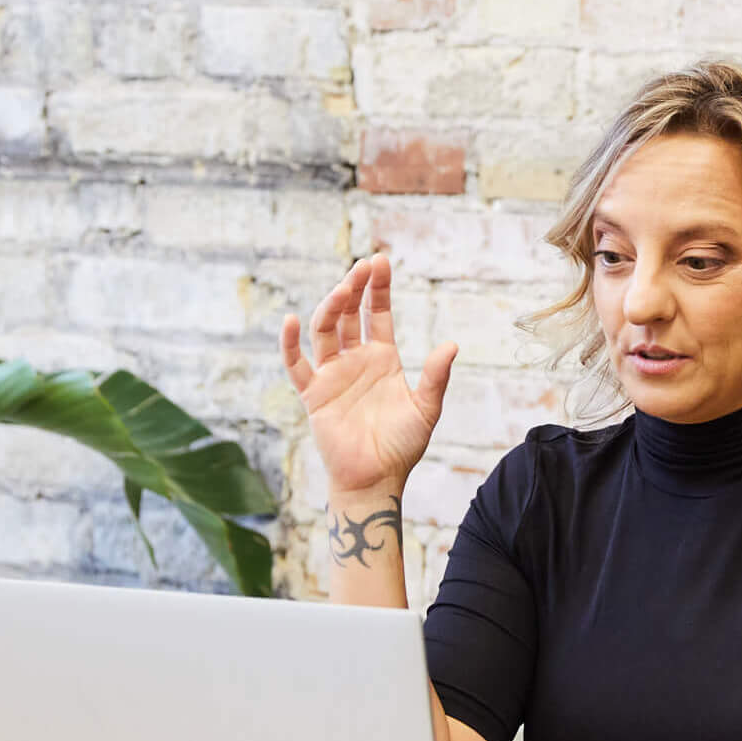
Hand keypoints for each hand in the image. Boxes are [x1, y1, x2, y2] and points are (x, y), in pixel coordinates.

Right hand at [279, 254, 457, 496]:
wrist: (377, 479)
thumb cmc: (402, 447)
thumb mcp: (426, 409)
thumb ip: (436, 377)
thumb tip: (452, 344)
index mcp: (382, 358)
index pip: (377, 313)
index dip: (378, 288)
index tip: (380, 260)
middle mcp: (355, 360)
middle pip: (349, 314)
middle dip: (355, 289)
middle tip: (363, 266)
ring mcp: (332, 375)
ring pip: (325, 331)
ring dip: (331, 307)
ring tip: (343, 289)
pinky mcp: (313, 394)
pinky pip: (296, 365)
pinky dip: (290, 343)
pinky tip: (292, 321)